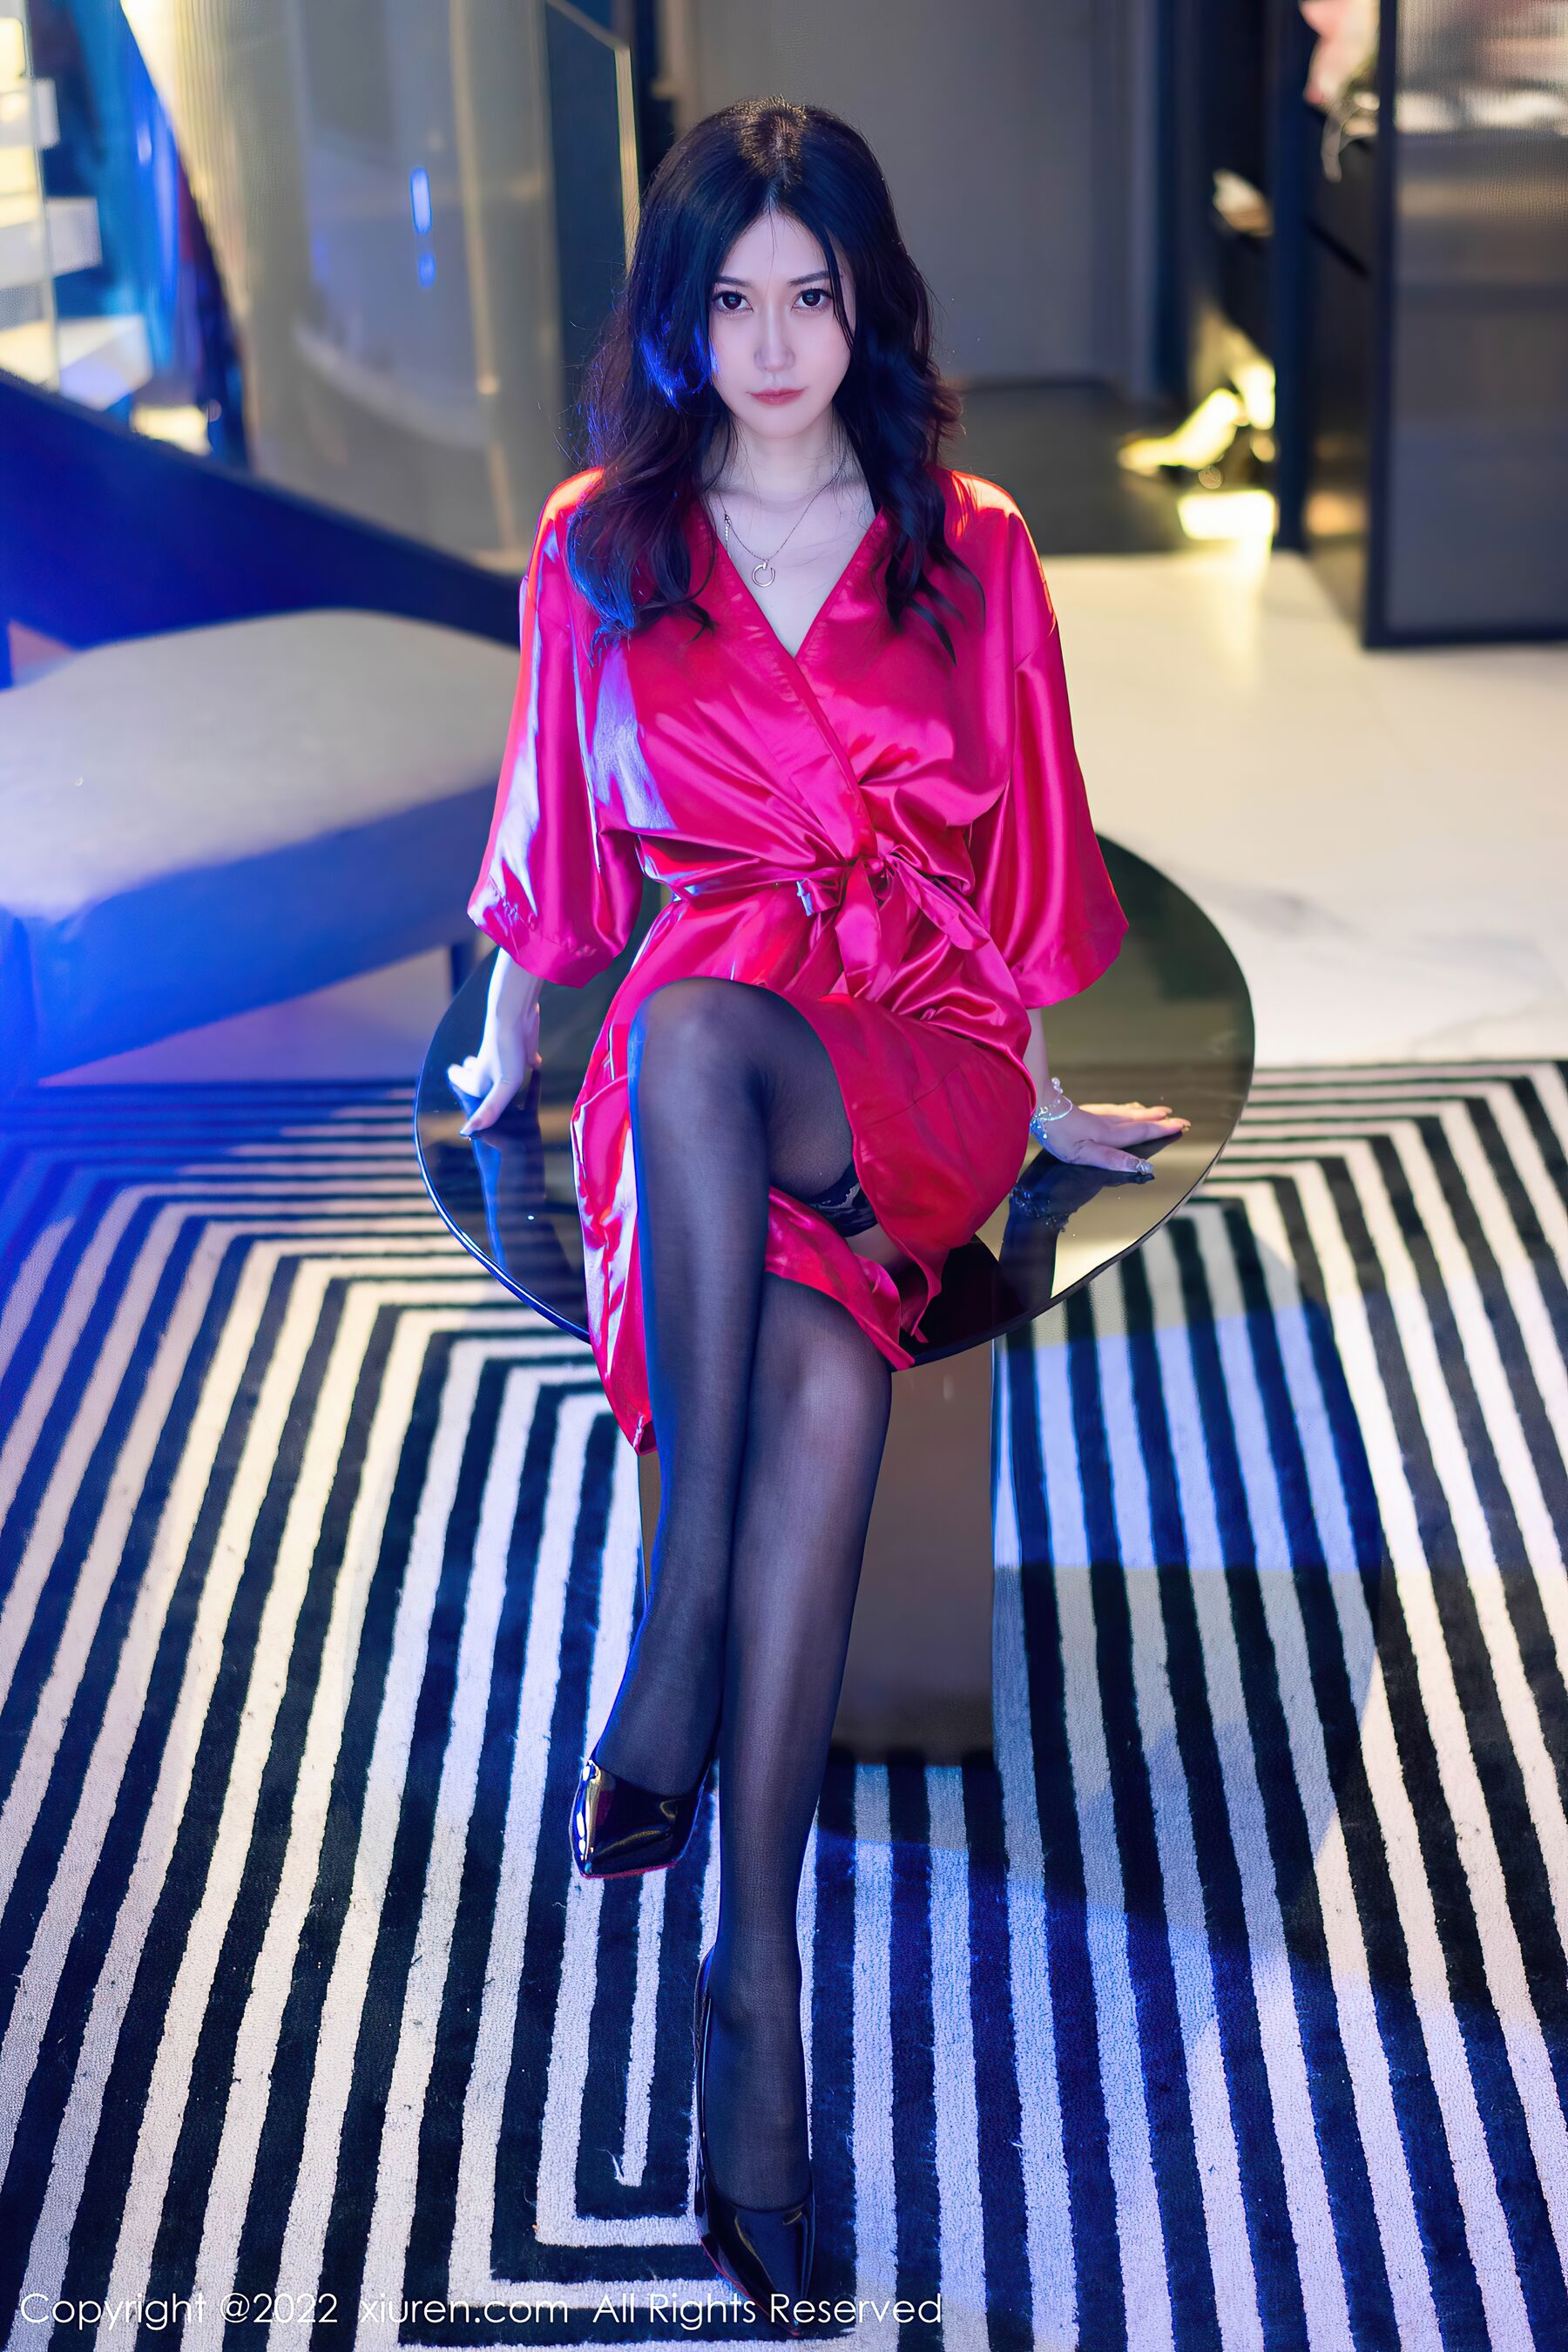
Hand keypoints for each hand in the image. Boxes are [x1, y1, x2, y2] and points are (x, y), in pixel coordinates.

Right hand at [446, 998, 540, 1135]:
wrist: (515, 1014)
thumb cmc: (506, 1051)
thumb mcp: (502, 1086)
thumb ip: (490, 1109)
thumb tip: (467, 1131)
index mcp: (481, 1079)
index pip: (463, 1084)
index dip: (460, 1086)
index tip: (456, 1093)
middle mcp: (490, 1068)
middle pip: (476, 1075)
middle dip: (470, 1078)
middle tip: (463, 1076)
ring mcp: (506, 1057)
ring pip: (498, 1067)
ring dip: (495, 1071)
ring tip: (493, 1073)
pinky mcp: (524, 1047)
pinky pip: (524, 1057)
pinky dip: (527, 1060)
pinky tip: (535, 1062)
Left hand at [1032, 1098, 1188, 1175]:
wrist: (1038, 1109)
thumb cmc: (1058, 1135)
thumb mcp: (1084, 1154)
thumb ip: (1112, 1159)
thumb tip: (1141, 1166)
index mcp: (1108, 1136)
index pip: (1140, 1133)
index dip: (1161, 1130)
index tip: (1181, 1125)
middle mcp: (1106, 1123)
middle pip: (1136, 1121)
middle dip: (1157, 1120)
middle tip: (1175, 1116)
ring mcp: (1094, 1116)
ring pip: (1124, 1114)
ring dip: (1142, 1113)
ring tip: (1155, 1111)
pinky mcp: (1083, 1112)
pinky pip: (1111, 1110)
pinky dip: (1123, 1109)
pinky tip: (1121, 1109)